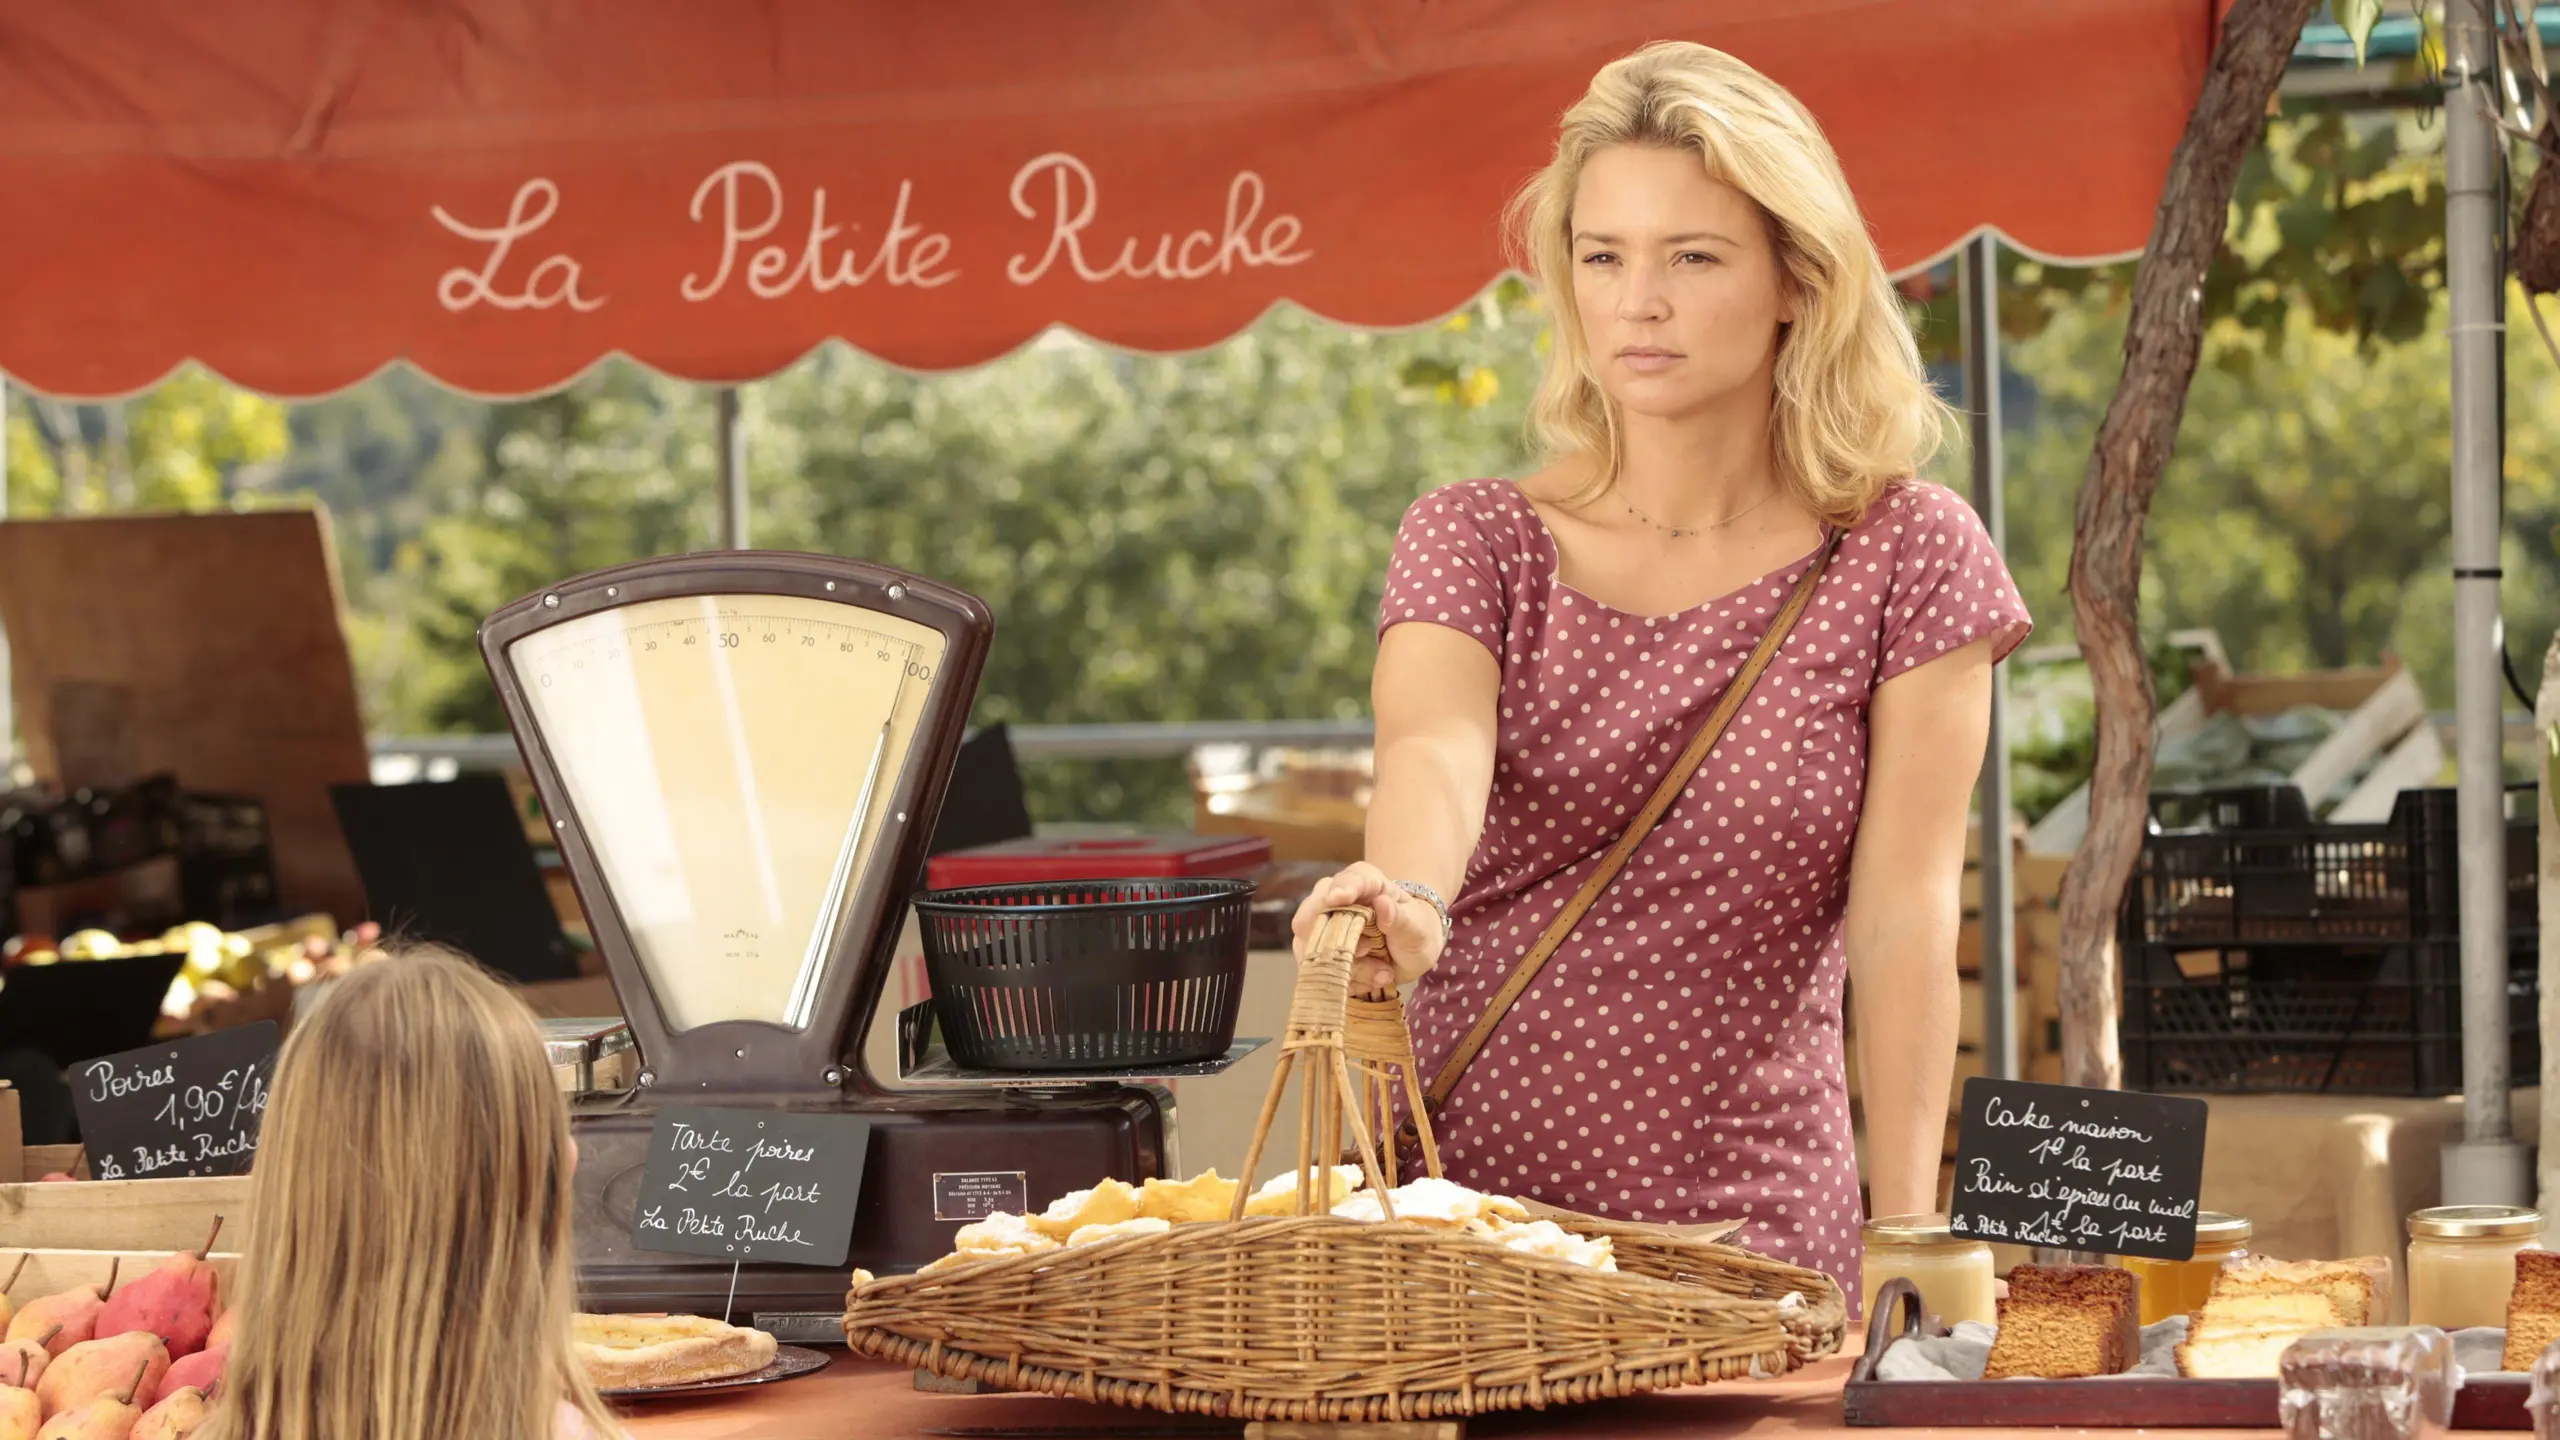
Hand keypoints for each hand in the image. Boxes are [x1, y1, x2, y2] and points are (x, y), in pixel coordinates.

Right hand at [1290, 862, 1444, 998]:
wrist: (1410, 954)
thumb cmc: (1415, 931)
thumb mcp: (1416, 927)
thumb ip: (1400, 917)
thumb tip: (1382, 903)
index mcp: (1365, 882)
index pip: (1349, 879)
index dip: (1341, 888)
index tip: (1337, 899)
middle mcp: (1336, 898)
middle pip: (1315, 913)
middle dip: (1338, 942)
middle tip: (1369, 952)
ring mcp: (1323, 925)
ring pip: (1314, 948)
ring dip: (1350, 967)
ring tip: (1382, 973)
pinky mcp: (1318, 951)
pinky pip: (1320, 970)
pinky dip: (1348, 980)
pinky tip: (1372, 980)